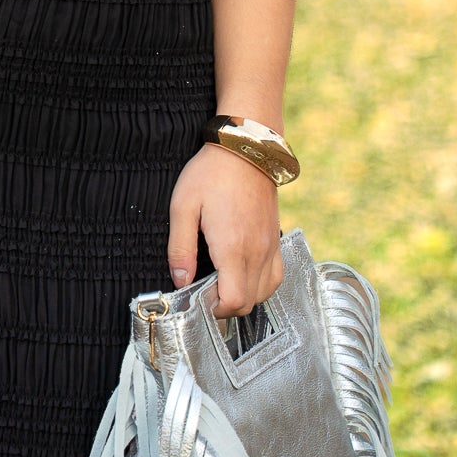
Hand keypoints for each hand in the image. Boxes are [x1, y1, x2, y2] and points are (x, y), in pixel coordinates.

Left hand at [168, 144, 283, 318]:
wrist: (246, 147)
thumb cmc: (211, 173)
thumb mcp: (183, 206)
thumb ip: (180, 248)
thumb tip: (180, 280)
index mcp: (233, 247)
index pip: (232, 301)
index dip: (213, 308)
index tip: (197, 296)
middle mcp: (257, 251)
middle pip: (248, 304)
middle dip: (224, 306)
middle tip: (204, 290)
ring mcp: (270, 246)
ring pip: (264, 293)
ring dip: (243, 296)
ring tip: (221, 281)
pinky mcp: (276, 239)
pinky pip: (275, 276)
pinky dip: (260, 285)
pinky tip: (242, 273)